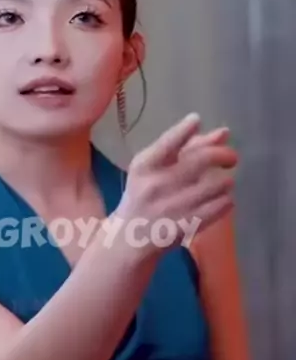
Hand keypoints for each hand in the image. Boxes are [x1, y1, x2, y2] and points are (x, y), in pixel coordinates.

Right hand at [118, 113, 236, 248]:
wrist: (129, 239)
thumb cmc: (143, 196)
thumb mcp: (152, 169)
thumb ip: (184, 148)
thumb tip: (223, 133)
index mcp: (145, 166)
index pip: (170, 141)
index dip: (186, 128)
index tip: (196, 120)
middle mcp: (157, 184)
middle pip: (204, 159)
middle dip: (225, 154)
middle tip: (231, 158)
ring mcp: (173, 207)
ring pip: (219, 184)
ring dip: (226, 181)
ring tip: (222, 183)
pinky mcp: (186, 226)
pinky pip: (221, 206)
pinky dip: (226, 200)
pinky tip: (221, 200)